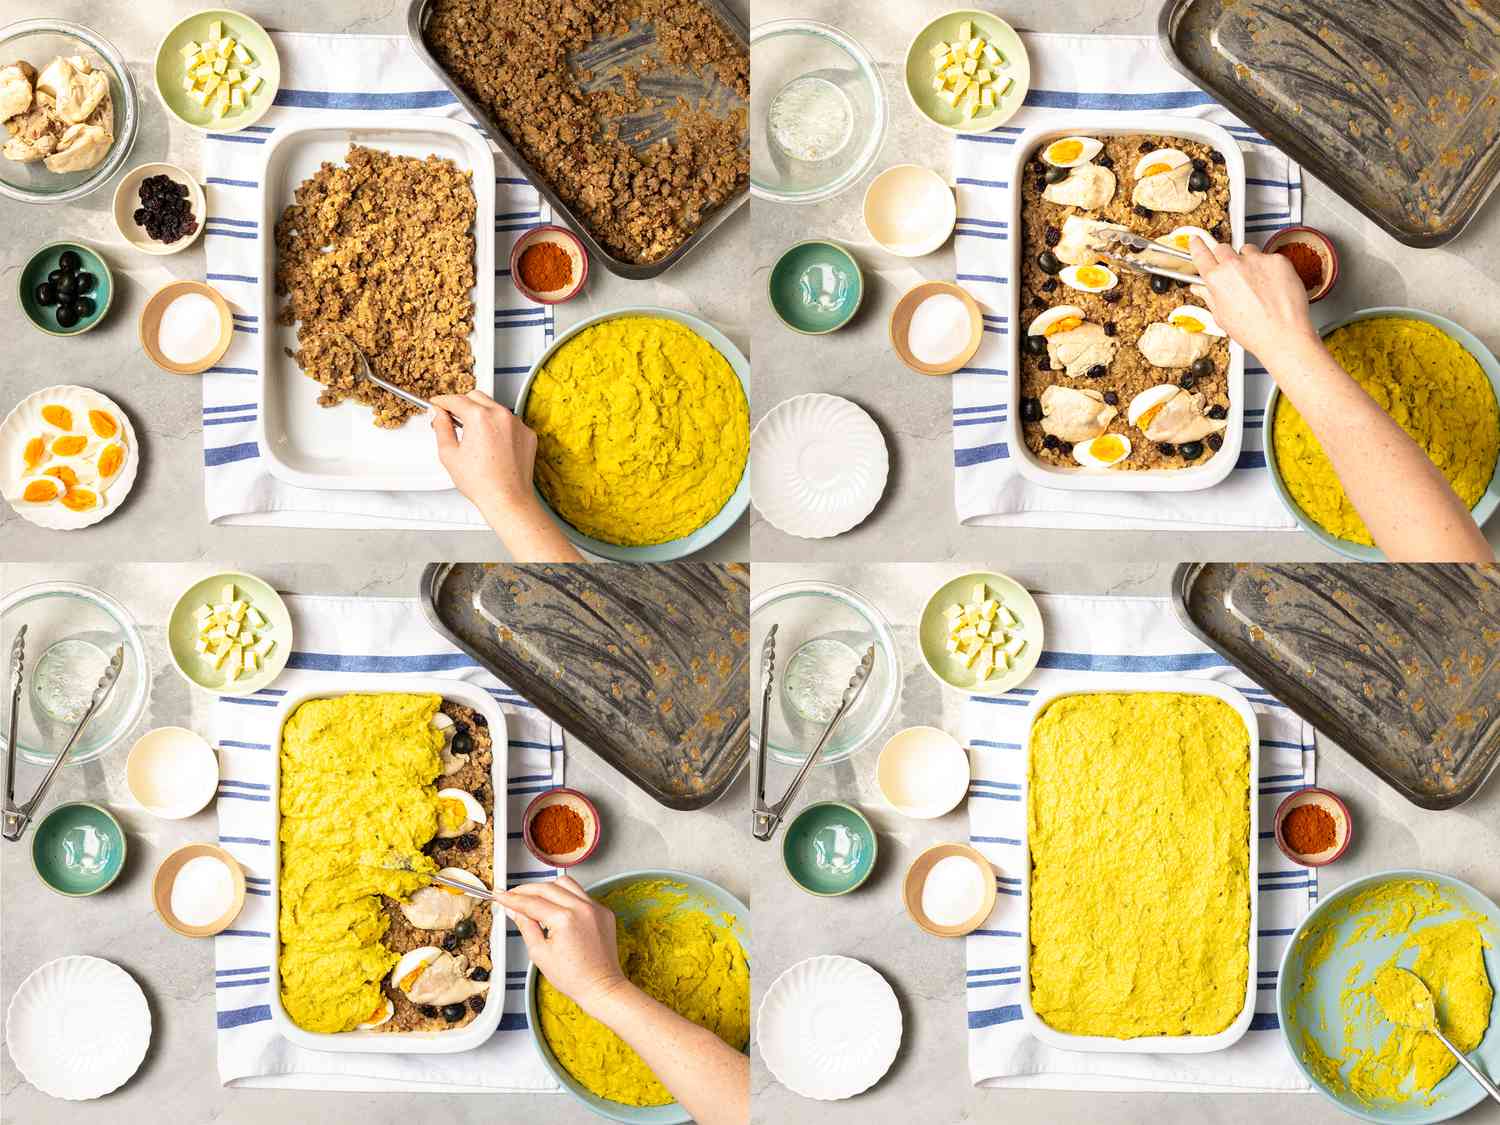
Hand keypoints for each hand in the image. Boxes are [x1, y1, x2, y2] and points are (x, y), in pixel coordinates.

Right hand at [430, 390, 539, 515]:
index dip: (442, 401)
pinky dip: (499, 426)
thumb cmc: (481, 483)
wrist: (508, 499)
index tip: (437, 404)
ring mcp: (518, 424)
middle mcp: (501, 415)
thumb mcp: (449, 454)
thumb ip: (441, 428)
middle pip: (476, 397)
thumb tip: (437, 414)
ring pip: (494, 407)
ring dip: (482, 414)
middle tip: (453, 420)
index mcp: (480, 417)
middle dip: (462, 404)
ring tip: (474, 436)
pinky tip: (492, 444)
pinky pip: (509, 422)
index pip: (455, 399)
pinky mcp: (528, 434)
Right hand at [497, 876, 628, 1016]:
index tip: (500, 895)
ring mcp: (596, 907)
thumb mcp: (540, 954)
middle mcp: (582, 908)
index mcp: (565, 919)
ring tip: (534, 898)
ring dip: (547, 888)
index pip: (532, 902)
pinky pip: (581, 894)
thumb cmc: (573, 977)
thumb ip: (525, 926)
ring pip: (566, 884)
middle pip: (547, 887)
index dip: (512, 898)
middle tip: (513, 896)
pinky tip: (556, 907)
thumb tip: (514, 910)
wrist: (600, 986)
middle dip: (526, 890)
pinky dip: (566, 896)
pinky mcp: (603, 911)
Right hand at [1187, 237, 1317, 360]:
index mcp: (1217, 279)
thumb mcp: (1222, 317)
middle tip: (1234, 273)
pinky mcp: (1277, 259)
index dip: (1197, 246)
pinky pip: (1269, 257)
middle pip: (1223, 248)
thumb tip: (1200, 289)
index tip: (1196, 240)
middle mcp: (1234, 265)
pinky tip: (1272, 285)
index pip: (1201, 254)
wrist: (1282, 334)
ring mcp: (1257, 260)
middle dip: (1225, 258)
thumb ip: (1209, 296)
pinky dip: (1270, 268)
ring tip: (1257, 283)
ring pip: (1248, 251)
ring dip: (1249, 261)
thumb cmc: (1253, 330)